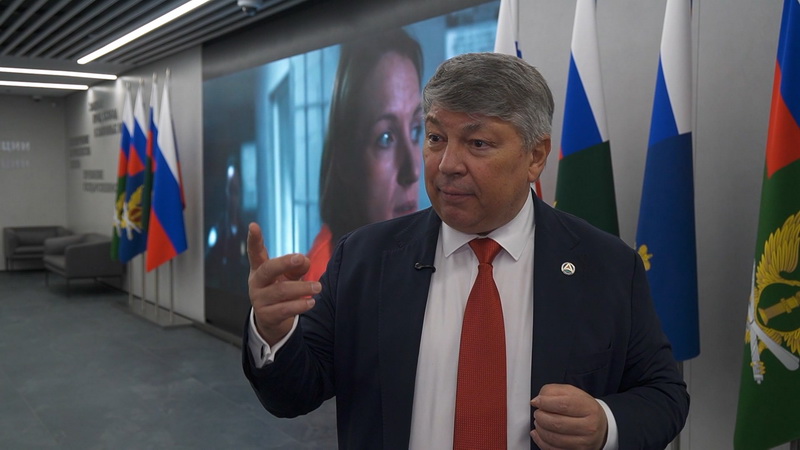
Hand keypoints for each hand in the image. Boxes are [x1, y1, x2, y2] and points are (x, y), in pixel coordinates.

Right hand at [247, 222, 319, 345]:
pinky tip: (311, 302)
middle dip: (285, 263)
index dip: (253, 239)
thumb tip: (305, 261)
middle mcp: (256, 282)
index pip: (255, 252)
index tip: (253, 225)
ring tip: (318, 287)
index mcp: (259, 268)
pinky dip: (300, 305)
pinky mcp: (267, 316)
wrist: (272, 320)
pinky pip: (285, 309)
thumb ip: (297, 266)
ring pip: (281, 291)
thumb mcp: (289, 275)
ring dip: (302, 288)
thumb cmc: (280, 289)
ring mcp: (259, 300)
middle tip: (302, 258)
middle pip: (268, 269)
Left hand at [530, 383, 607, 449]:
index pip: (562, 404)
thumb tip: (538, 399)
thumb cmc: (585, 409)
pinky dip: (541, 441)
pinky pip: (553, 449)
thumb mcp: (572, 393)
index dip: (545, 402)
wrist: (601, 427)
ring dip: (540, 429)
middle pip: (556, 423)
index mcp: (589, 408)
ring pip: (553, 438)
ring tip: (540, 422)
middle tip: (538, 412)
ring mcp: (583, 442)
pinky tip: (539, 433)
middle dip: (540, 416)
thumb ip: (553, 391)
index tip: (537, 401)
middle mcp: (589, 427)